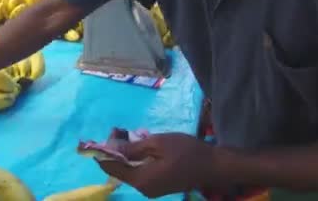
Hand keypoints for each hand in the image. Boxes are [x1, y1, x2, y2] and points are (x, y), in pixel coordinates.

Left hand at [97, 133, 216, 197]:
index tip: (105, 134)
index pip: (110, 167)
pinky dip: (135, 158)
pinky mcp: (157, 186)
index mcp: (140, 180)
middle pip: (118, 169)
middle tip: (119, 129)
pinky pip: (138, 171)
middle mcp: (142, 188)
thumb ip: (132, 148)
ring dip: (125, 153)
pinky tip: (139, 145)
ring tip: (127, 133)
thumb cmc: (187, 151)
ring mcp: (150, 189)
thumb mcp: (157, 143)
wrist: (214, 166)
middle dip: (114, 149)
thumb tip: (111, 148)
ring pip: (128, 169)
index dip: (103, 151)